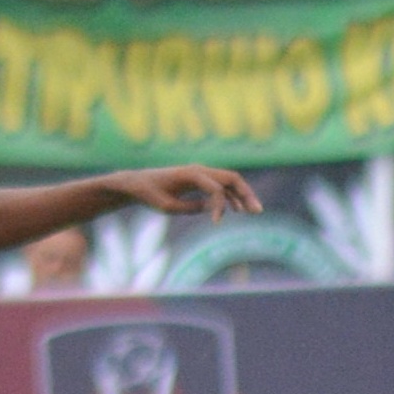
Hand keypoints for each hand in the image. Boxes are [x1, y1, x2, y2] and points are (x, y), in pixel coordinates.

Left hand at [117, 165, 260, 219]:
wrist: (137, 184)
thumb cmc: (149, 194)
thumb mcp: (167, 206)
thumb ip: (190, 208)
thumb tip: (211, 209)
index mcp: (191, 174)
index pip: (216, 188)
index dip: (220, 206)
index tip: (216, 223)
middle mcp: (200, 170)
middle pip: (232, 179)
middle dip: (246, 195)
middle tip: (257, 211)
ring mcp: (201, 174)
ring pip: (229, 182)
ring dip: (242, 196)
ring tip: (253, 212)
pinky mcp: (199, 180)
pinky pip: (220, 186)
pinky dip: (230, 196)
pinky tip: (237, 210)